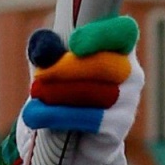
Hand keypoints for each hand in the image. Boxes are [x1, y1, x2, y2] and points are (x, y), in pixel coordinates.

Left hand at [22, 15, 141, 141]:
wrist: (69, 132)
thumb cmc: (61, 83)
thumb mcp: (50, 61)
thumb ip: (46, 47)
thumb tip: (43, 45)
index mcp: (118, 46)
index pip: (124, 32)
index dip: (101, 35)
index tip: (73, 43)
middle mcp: (130, 71)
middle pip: (103, 65)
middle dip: (67, 69)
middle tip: (38, 76)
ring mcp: (129, 101)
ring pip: (95, 94)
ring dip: (59, 94)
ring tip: (34, 97)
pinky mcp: (119, 127)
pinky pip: (91, 120)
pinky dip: (60, 116)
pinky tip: (36, 116)